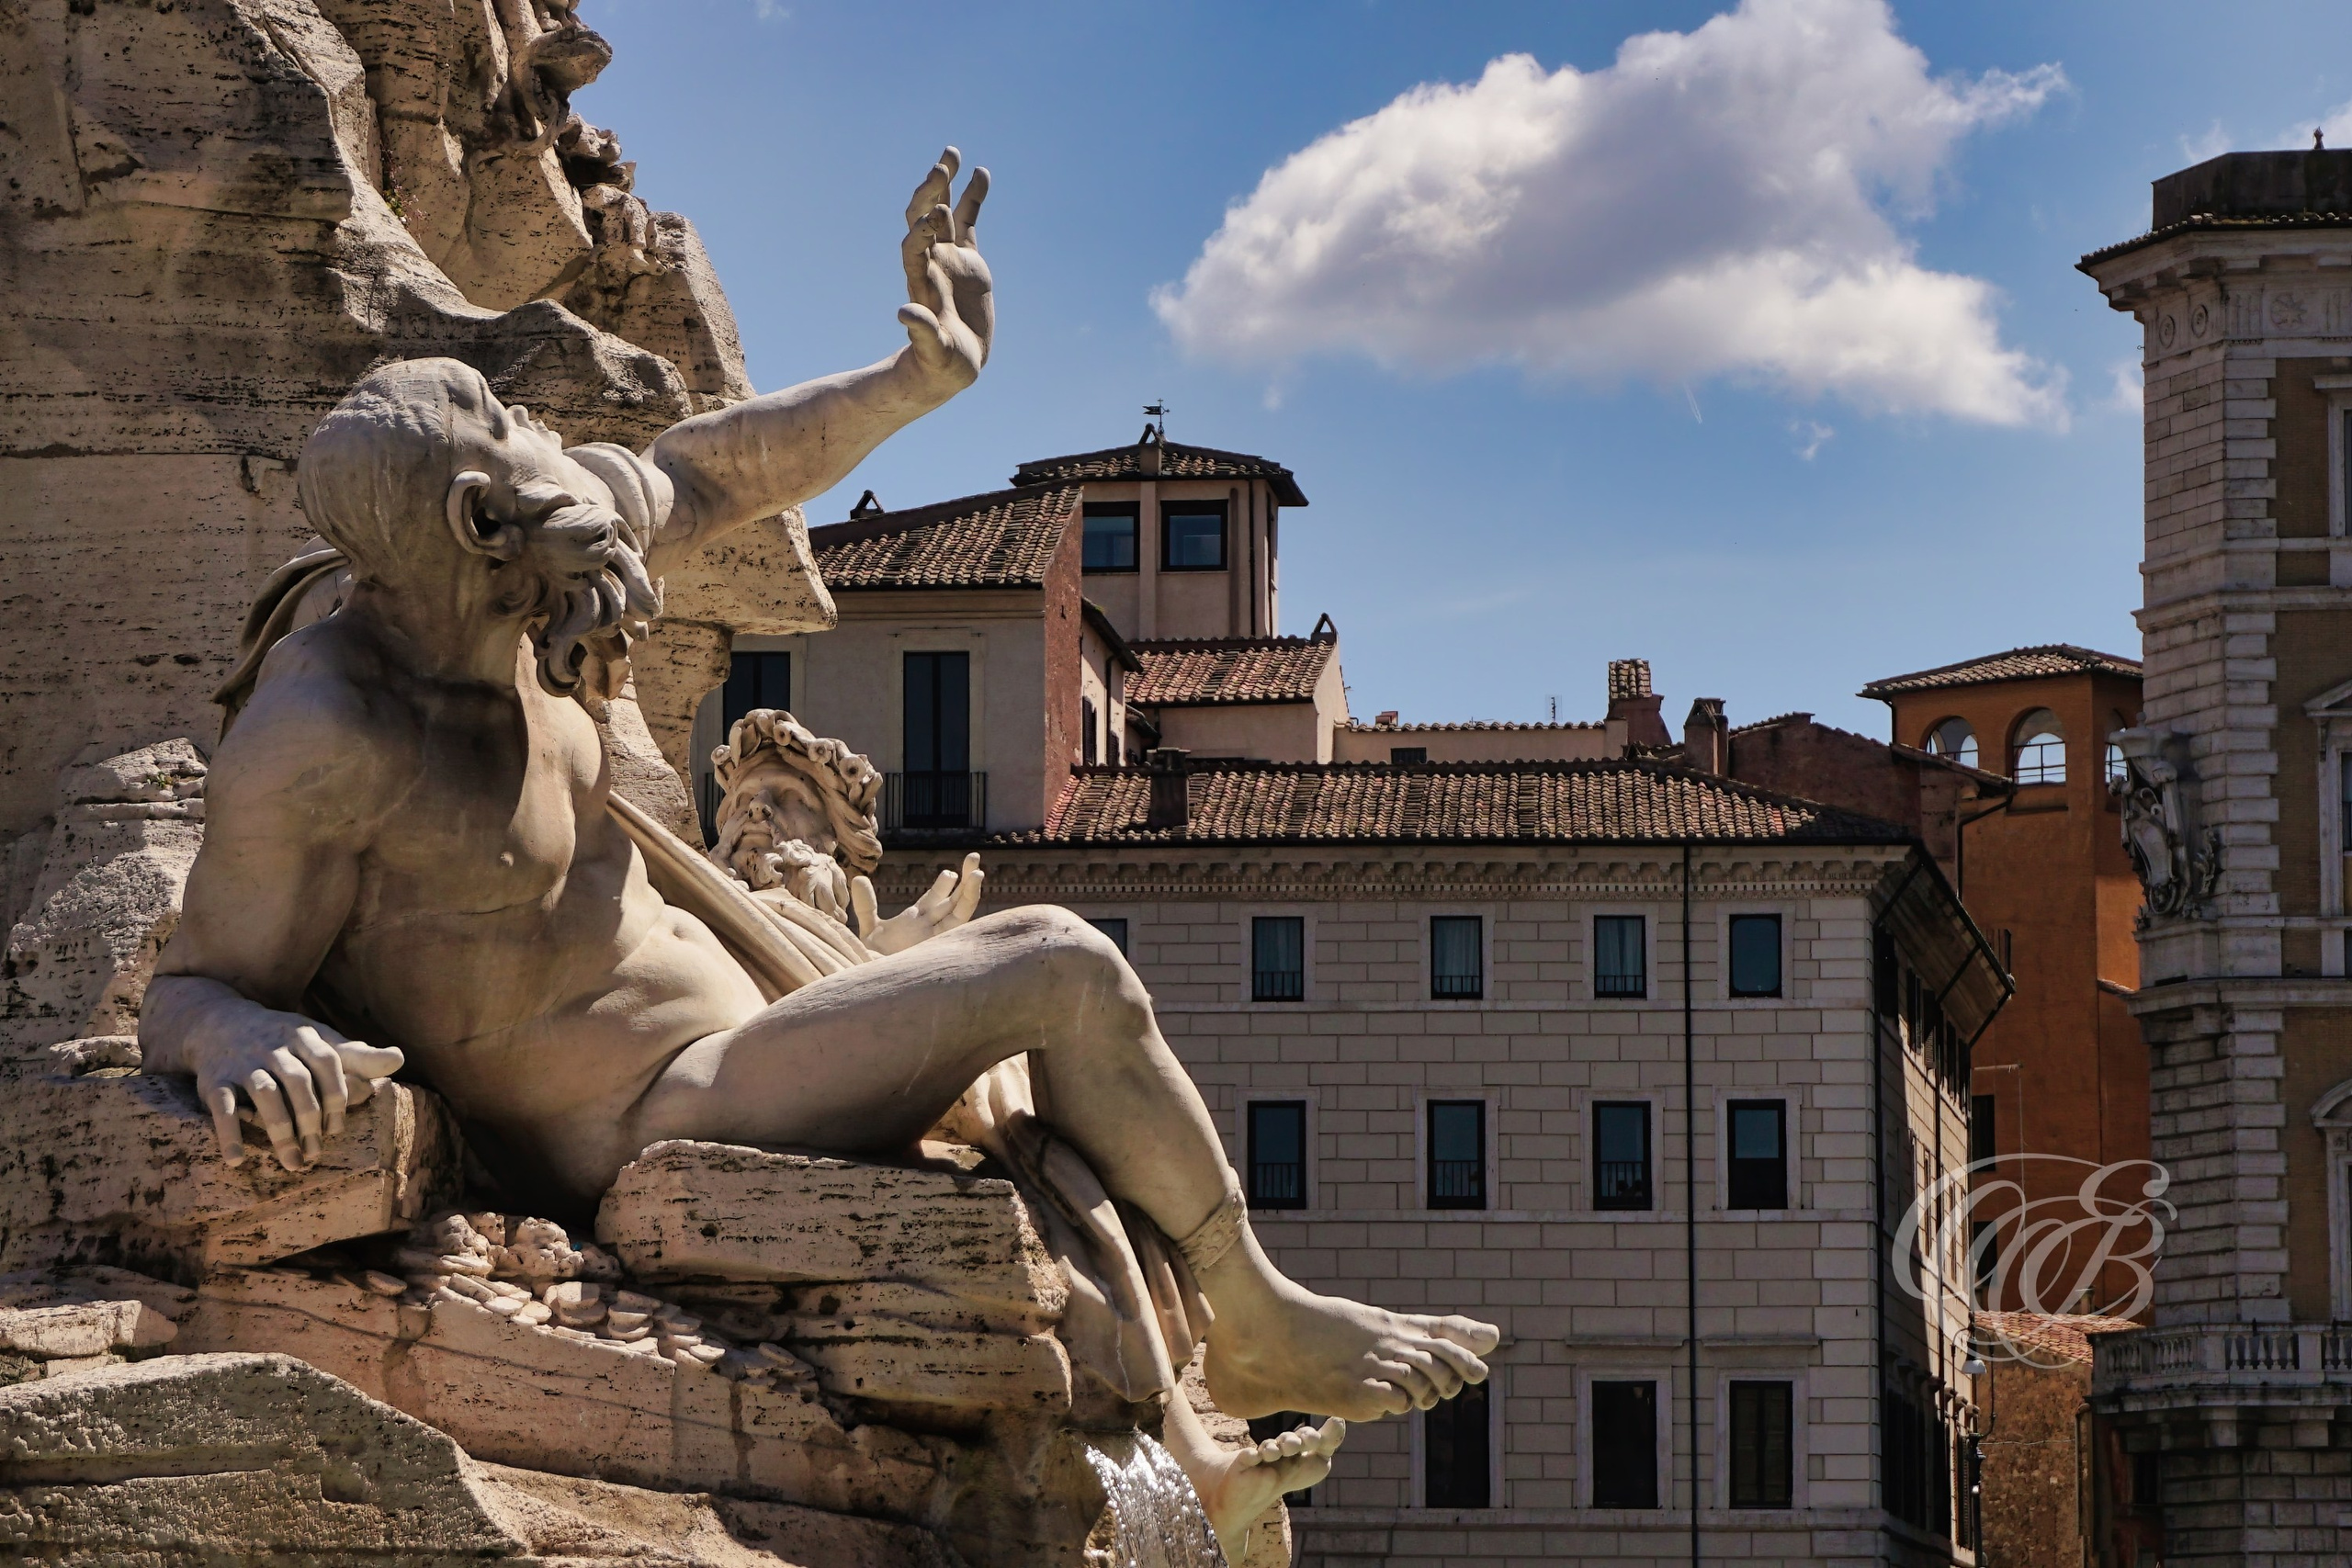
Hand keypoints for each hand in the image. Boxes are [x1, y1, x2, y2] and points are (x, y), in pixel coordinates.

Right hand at [182, 1007, 404, 1171]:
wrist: (219, 1023)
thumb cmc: (282, 1041)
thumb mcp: (319, 1041)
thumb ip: (356, 1056)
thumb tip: (398, 1059)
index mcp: (304, 1036)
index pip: (329, 1064)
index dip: (336, 1097)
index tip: (337, 1129)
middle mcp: (274, 1047)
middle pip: (299, 1083)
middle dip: (311, 1121)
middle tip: (317, 1154)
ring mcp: (243, 1063)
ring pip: (266, 1095)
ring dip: (280, 1131)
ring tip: (293, 1162)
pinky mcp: (214, 1080)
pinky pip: (222, 1106)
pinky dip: (228, 1133)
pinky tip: (236, 1160)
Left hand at [852, 852, 984, 955]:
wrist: (873, 980)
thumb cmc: (872, 961)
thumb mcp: (869, 928)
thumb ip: (867, 905)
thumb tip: (858, 877)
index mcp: (916, 921)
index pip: (935, 898)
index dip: (944, 884)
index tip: (951, 871)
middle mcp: (930, 928)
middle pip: (953, 900)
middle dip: (964, 879)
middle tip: (974, 857)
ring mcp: (936, 937)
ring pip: (960, 912)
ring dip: (970, 892)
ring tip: (977, 873)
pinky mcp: (938, 946)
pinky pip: (958, 927)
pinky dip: (966, 909)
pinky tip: (972, 896)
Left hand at [897, 148, 992, 394]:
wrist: (953, 364)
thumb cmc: (939, 362)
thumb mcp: (932, 349)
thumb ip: (921, 330)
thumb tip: (904, 313)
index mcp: (921, 281)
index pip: (914, 246)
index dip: (921, 230)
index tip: (936, 216)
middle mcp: (931, 263)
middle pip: (922, 219)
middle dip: (929, 194)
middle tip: (940, 168)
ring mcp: (949, 258)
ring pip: (945, 213)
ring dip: (946, 185)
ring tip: (951, 153)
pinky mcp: (968, 261)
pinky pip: (969, 223)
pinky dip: (973, 198)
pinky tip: (982, 174)